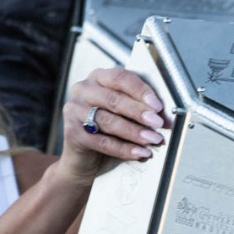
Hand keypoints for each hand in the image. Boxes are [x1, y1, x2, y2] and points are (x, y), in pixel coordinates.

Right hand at [58, 68, 166, 182]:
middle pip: (114, 99)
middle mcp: (83, 89)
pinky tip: (140, 152)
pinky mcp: (71, 133)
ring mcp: (74, 110)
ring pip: (108, 121)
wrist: (86, 157)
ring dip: (134, 132)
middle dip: (139, 112)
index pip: (120, 78)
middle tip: (158, 123)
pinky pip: (102, 142)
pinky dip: (124, 148)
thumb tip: (162, 112)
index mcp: (98, 77)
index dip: (141, 91)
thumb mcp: (124, 111)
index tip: (158, 105)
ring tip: (153, 139)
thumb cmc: (111, 127)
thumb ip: (138, 105)